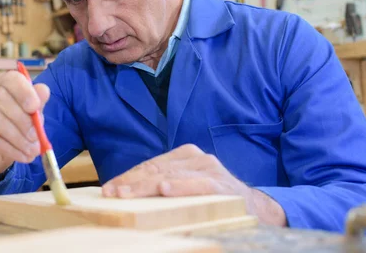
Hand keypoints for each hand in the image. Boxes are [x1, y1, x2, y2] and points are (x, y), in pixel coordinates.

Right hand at [0, 70, 49, 178]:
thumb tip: (44, 90)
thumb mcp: (30, 115)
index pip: (11, 79)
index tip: (35, 107)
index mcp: (2, 82)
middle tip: (35, 137)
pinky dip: (7, 148)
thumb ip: (37, 103)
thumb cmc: (14, 126)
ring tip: (31, 151)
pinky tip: (20, 155)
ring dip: (16, 137)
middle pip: (1, 98)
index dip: (24, 92)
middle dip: (22, 120)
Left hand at [101, 144, 285, 225]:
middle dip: (130, 182)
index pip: (150, 165)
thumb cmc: (215, 199)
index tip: (108, 189)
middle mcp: (197, 158)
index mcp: (186, 156)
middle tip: (111, 193)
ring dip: (145, 186)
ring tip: (126, 193)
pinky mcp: (221, 185)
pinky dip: (180, 187)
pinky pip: (197, 185)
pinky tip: (164, 189)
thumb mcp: (188, 187)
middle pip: (156, 169)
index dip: (127, 177)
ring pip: (170, 176)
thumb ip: (164, 185)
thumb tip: (129, 193)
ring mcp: (210, 170)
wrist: (257, 208)